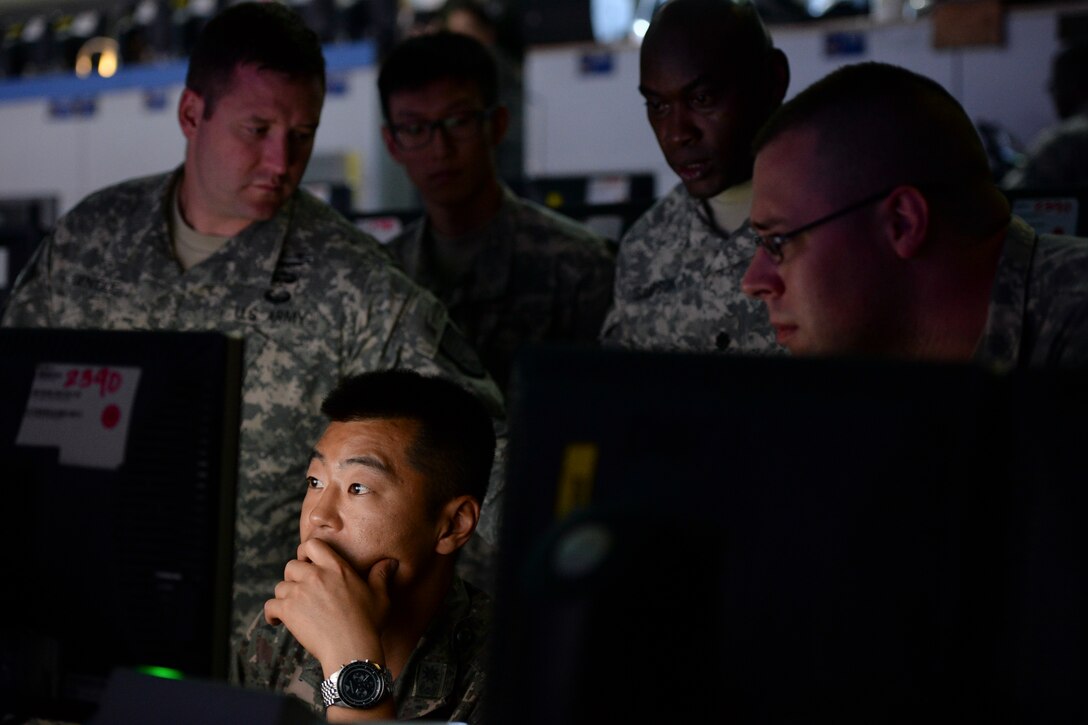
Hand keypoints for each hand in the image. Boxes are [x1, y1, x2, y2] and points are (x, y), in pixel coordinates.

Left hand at [264, 538, 398, 670]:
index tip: (307, 562)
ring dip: (285, 596)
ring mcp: (300, 592)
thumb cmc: (368, 623)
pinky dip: (272, 614)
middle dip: (293, 576)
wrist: (352, 649)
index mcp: (337, 568)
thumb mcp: (380, 596)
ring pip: (280, 587)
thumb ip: (380, 576)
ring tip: (293, 608)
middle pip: (291, 565)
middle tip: (300, 589)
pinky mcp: (288, 610)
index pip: (313, 545)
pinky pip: (270, 606)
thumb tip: (390, 562)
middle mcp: (316, 576)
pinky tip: (277, 621)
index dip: (306, 552)